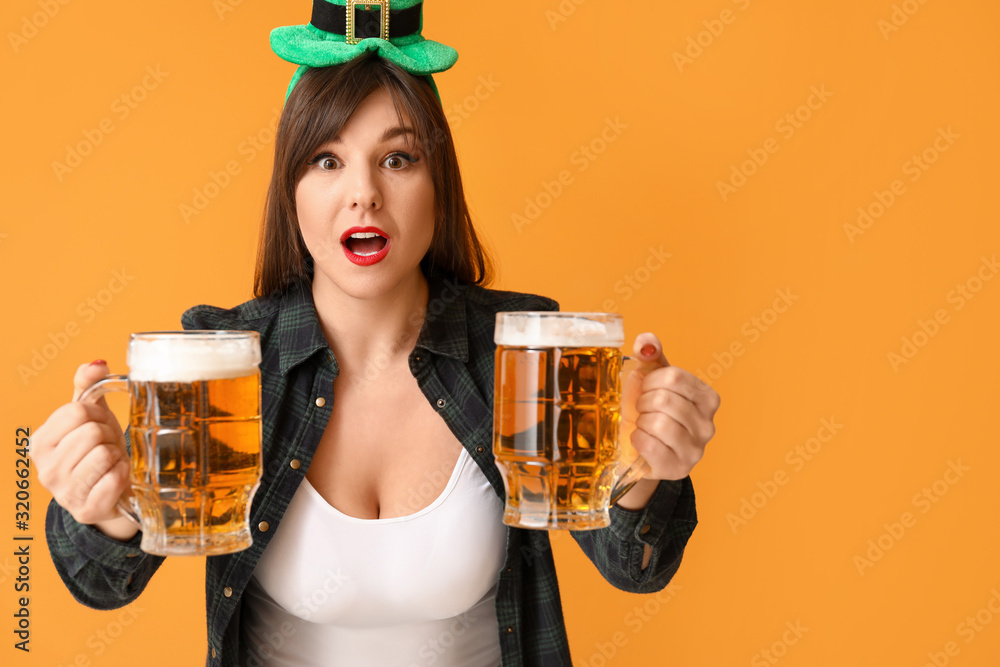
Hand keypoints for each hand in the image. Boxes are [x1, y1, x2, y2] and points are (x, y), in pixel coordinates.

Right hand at [30, 361, 137, 540]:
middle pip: (92, 432)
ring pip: (104, 454)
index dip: (97, 414)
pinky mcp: (86, 510)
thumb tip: (96, 364)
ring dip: (116, 454)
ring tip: (111, 462)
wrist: (111, 492)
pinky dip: (123, 474)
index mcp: (40, 443)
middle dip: (108, 435)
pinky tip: (117, 477)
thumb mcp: (91, 416)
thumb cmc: (99, 450)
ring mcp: (64, 493)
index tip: (97, 425)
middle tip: (107, 446)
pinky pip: (114, 479)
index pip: (77, 411)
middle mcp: (46, 469)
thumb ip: (88, 386)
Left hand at [622, 333, 720, 480]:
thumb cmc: (647, 410)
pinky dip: (637, 440)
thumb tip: (647, 341)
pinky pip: (651, 446)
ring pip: (659, 423)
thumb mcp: (650, 378)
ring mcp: (696, 450)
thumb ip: (650, 354)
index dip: (650, 380)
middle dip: (643, 402)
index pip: (675, 377)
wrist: (636, 449)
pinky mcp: (678, 468)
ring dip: (640, 421)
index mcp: (707, 398)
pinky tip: (640, 440)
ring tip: (642, 424)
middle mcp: (708, 425)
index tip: (645, 388)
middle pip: (666, 399)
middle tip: (642, 409)